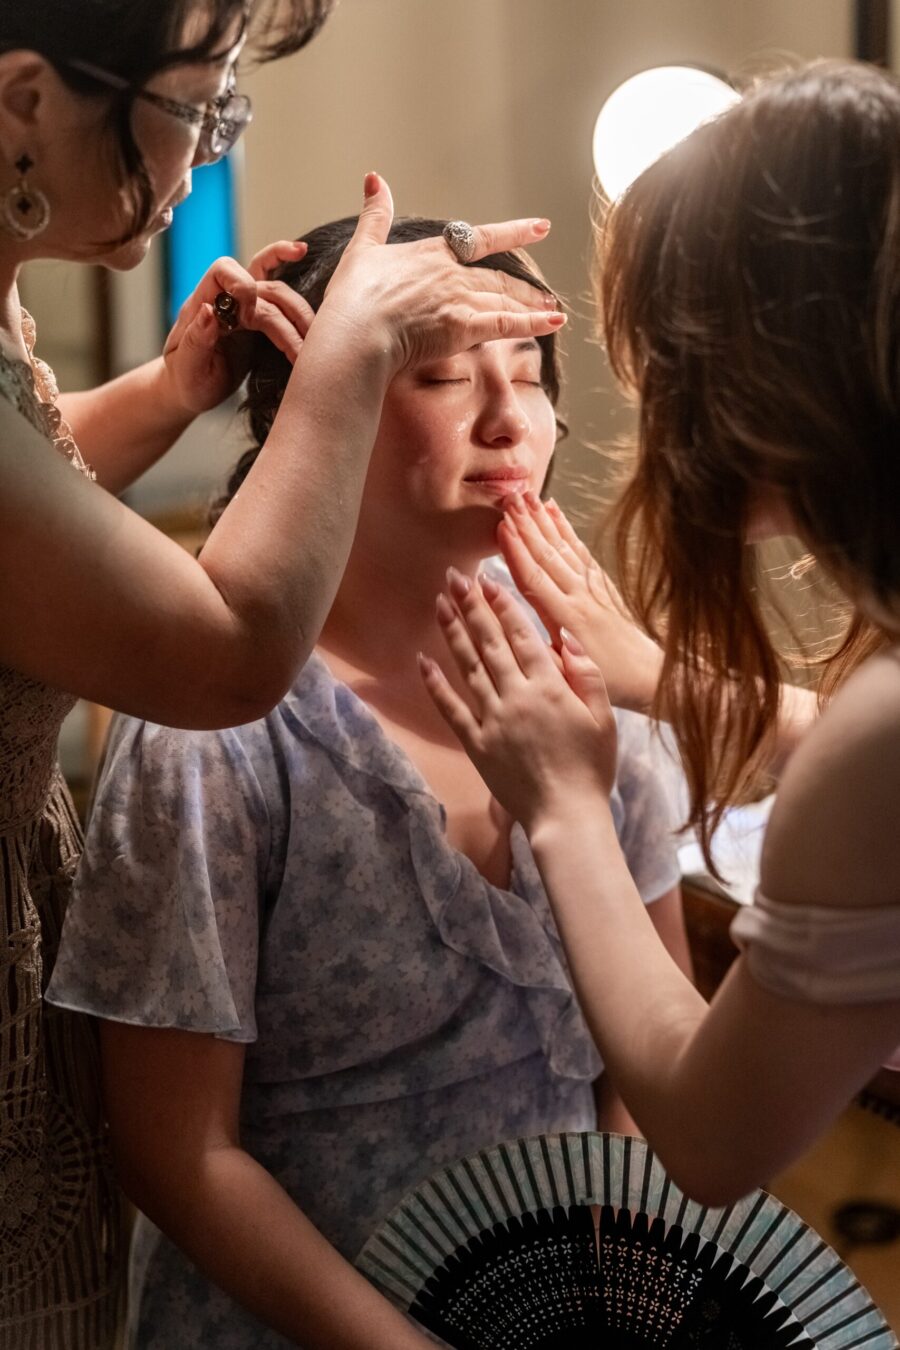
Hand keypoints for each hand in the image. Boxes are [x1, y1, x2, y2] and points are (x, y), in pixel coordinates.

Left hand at [160, 240, 315, 417]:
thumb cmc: (185, 380)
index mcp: (202, 304)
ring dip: (300, 315)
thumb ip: (196, 340)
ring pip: (279, 292)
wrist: (192, 390)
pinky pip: (277, 289)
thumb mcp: (186, 368)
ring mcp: (245, 307)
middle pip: (263, 286)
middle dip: (286, 317)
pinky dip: (289, 267)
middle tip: (299, 351)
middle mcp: (226, 299)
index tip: (248, 314)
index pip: (222, 272)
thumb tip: (210, 311)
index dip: (241, 284)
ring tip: (312, 344)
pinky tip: (303, 253)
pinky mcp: (260, 318)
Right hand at [314, 173, 565, 373]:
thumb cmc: (354, 297)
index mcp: (432, 253)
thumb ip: (375, 215)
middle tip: (547, 291)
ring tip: (552, 310)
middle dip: (525, 285)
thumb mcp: (362, 248)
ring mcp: (461, 300)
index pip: (480, 239)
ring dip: (532, 305)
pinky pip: (508, 325)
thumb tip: (374, 179)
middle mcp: (453, 274)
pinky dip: (535, 323)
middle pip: (498, 278)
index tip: (540, 227)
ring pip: (506, 300)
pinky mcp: (466, 328)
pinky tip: (555, 323)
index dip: (513, 232)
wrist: (357, 331)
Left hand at [420, 568, 617, 832]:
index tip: (488, 580)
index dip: (503, 605)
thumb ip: (586, 675)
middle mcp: (516, 697)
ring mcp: (492, 720)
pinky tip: (422, 661)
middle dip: (471, 606)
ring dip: (452, 633)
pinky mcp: (476, 744)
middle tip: (454, 577)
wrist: (566, 817)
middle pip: (489, 643)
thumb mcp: (604, 718)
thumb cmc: (592, 768)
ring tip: (439, 603)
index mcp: (549, 687)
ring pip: (467, 668)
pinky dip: (435, 684)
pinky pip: (451, 709)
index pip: (522, 636)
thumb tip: (566, 638)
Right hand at [498, 494, 662, 713]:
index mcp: (568, 620)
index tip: (501, 527)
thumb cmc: (609, 683)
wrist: (651, 676)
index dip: (517, 553)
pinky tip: (555, 511)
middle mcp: (580, 597)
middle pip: (548, 555)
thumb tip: (510, 636)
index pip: (536, 580)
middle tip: (508, 498)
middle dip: (526, 525)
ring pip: (563, 547)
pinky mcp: (602, 585)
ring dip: (543, 521)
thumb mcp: (569, 678)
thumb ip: (542, 655)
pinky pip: (581, 551)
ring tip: (526, 496)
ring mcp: (592, 588)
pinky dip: (566, 529)